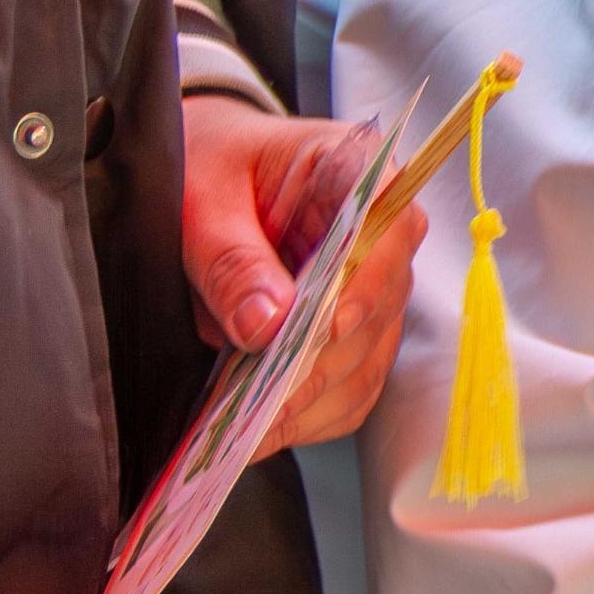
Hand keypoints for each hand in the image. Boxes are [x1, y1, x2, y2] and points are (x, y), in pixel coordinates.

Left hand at [180, 92, 423, 455]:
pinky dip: (311, 416)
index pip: (390, 228)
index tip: (324, 329)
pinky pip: (353, 387)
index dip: (364, 285)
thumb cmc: (210, 167)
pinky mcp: (356, 330)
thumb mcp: (204, 202)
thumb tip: (267, 325)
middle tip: (253, 403)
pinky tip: (264, 426)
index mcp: (359, 170)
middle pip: (378, 308)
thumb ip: (234, 261)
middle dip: (316, 361)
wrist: (205, 173)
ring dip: (310, 399)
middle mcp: (384, 231)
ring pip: (368, 359)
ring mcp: (375, 286)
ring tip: (246, 426)